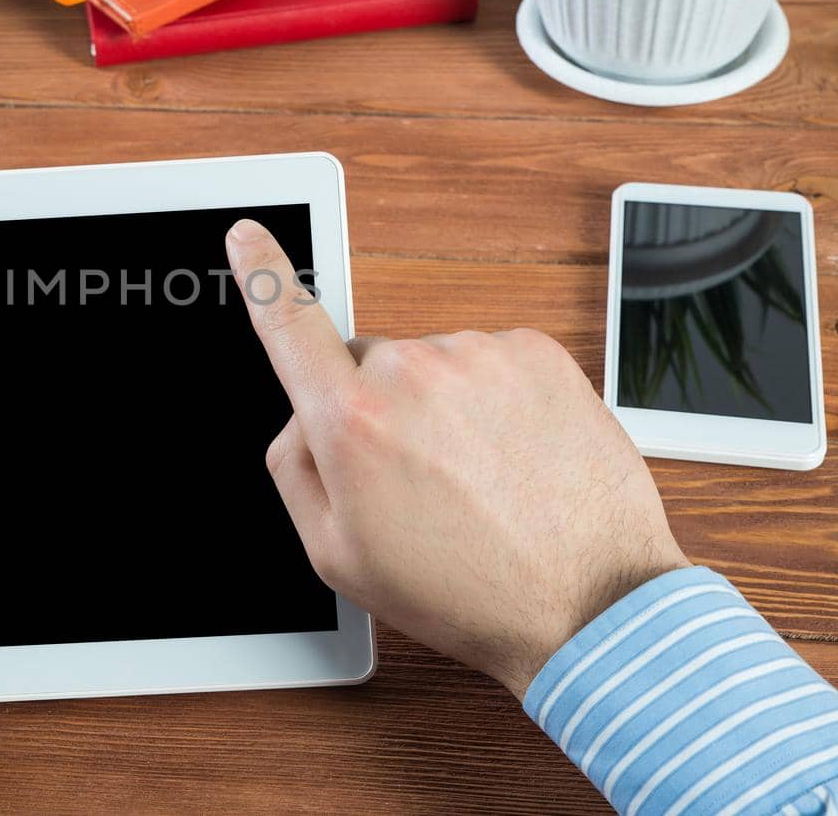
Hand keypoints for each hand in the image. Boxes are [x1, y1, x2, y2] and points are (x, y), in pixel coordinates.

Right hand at [225, 219, 688, 697]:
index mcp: (351, 422)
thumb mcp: (338, 557)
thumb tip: (300, 419)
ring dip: (442, 409)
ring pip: (432, 367)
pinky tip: (511, 459)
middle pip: (367, 367)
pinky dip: (493, 402)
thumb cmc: (466, 589)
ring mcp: (479, 355)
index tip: (247, 235)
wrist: (589, 603)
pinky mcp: (536, 352)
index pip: (288, 325)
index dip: (259, 274)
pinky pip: (487, 363)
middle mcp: (412, 372)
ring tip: (478, 481)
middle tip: (419, 484)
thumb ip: (294, 471)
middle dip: (379, 412)